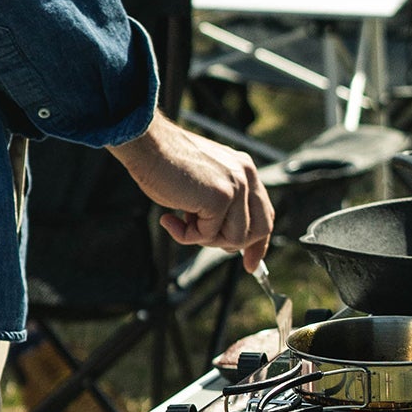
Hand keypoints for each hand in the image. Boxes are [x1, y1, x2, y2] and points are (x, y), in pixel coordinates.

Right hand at [108, 110, 273, 267]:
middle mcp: (246, 175)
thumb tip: (228, 242)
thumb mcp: (203, 187)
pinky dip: (186, 235)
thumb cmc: (166, 166)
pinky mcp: (221, 197)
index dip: (258, 243)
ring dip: (203, 238)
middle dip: (230, 244)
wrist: (147, 147)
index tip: (250, 264)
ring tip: (180, 220)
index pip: (264, 214)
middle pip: (258, 230)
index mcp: (244, 170)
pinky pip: (209, 235)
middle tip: (200, 237)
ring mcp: (236, 186)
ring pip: (234, 238)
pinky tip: (170, 219)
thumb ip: (221, 207)